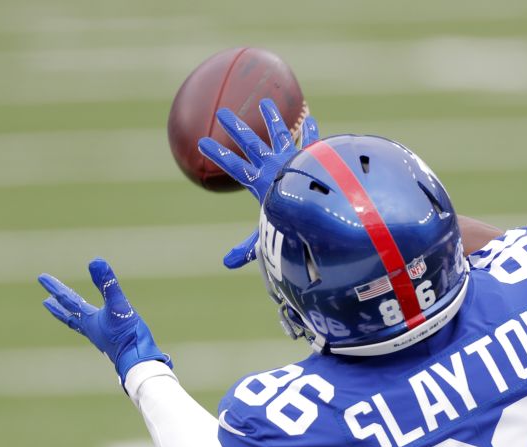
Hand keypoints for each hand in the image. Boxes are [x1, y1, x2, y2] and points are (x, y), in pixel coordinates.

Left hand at [38, 258, 169, 383]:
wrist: (137, 362)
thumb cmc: (128, 335)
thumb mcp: (118, 305)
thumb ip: (108, 284)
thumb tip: (95, 262)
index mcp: (88, 319)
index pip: (68, 300)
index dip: (55, 287)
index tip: (41, 278)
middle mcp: (90, 328)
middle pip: (69, 313)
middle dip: (58, 304)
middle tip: (46, 300)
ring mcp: (100, 336)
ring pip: (79, 323)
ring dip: (69, 315)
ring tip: (63, 310)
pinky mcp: (111, 342)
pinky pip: (93, 330)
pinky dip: (87, 324)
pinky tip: (95, 325)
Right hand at [198, 98, 319, 268]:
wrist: (324, 204)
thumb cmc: (294, 222)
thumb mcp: (266, 236)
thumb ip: (247, 248)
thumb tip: (226, 264)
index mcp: (260, 182)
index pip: (233, 166)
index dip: (217, 155)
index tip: (201, 142)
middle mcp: (274, 165)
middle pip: (250, 143)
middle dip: (235, 128)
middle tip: (221, 113)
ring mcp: (294, 158)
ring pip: (279, 133)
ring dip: (272, 118)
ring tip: (266, 103)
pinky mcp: (312, 156)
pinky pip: (311, 141)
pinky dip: (312, 132)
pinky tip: (311, 119)